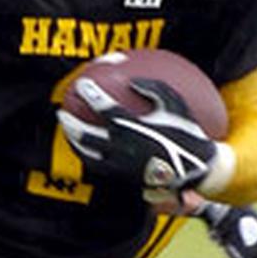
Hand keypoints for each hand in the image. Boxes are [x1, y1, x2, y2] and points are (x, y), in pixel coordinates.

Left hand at [57, 77, 215, 202]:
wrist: (194, 167)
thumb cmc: (185, 130)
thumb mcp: (174, 102)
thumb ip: (152, 88)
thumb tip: (131, 79)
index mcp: (131, 126)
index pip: (103, 108)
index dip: (89, 94)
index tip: (81, 85)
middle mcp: (121, 147)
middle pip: (86, 134)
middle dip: (70, 122)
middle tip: (62, 112)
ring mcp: (120, 165)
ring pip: (88, 154)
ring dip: (74, 141)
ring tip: (68, 132)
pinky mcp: (122, 178)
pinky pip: (98, 167)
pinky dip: (87, 156)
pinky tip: (85, 150)